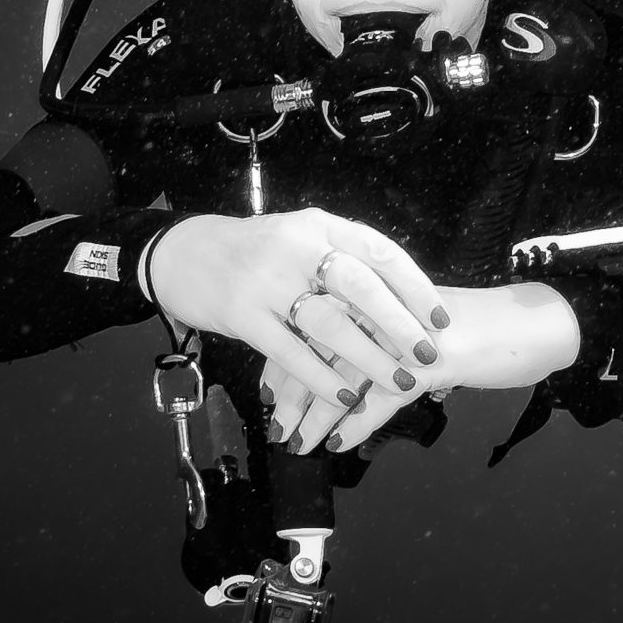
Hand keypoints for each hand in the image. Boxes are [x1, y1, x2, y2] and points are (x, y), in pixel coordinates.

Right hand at [146, 208, 450, 404]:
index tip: (440, 318)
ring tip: (397, 382)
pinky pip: (289, 351)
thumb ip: (342, 260)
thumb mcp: (300, 238)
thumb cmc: (254, 252)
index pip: (379, 252)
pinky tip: (345, 396)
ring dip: (368, 357)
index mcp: (320, 226)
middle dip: (399, 325)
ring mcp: (267, 281)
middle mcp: (297, 247)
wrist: (182, 253)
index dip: (414, 287)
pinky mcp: (242, 314)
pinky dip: (321, 377)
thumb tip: (400, 299)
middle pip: (360, 286)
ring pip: (328, 323)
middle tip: (426, 355)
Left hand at [264, 281, 582, 453]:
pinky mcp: (431, 360)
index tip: (268, 390)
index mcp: (378, 290)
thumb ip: (378, 340)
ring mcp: (406, 332)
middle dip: (292, 390)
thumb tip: (335, 370)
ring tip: (297, 443)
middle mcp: (385, 304)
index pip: (316, 318)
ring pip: (345, 372)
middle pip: (320, 345)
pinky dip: (357, 423)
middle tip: (276, 425)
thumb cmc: (475, 329)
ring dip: (316, 412)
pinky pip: (383, 396)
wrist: (532, 323)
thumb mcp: (415, 331)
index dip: (287, 356)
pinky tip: (337, 443)